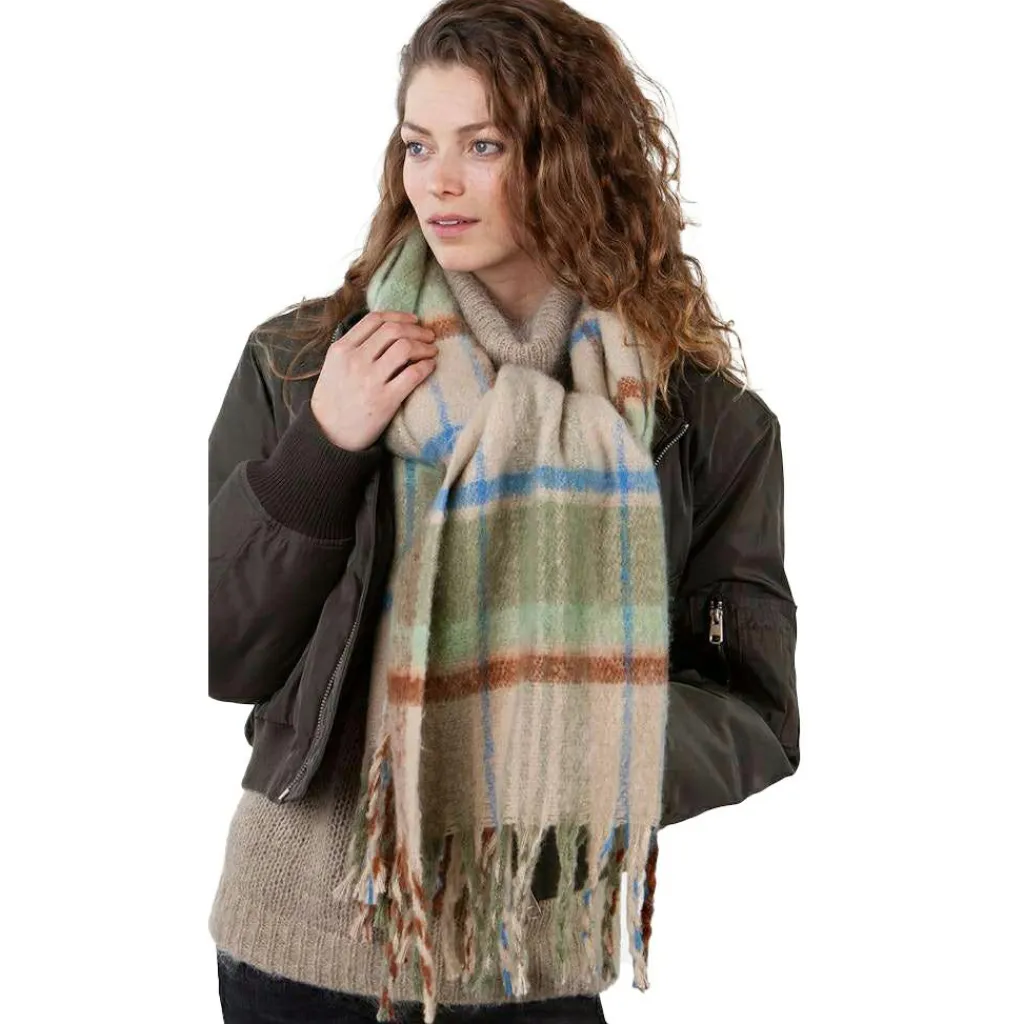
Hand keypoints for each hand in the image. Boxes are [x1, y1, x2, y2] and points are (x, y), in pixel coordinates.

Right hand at [310, 310, 437, 450]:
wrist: (328, 435)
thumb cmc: (334, 399)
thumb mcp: (333, 366)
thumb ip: (354, 346)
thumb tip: (385, 329)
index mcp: (341, 349)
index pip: (375, 319)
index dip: (399, 316)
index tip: (413, 320)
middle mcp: (355, 360)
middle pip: (393, 330)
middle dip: (416, 330)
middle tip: (428, 335)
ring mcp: (370, 380)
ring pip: (405, 348)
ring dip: (424, 346)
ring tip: (432, 351)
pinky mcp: (385, 400)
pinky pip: (413, 374)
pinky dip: (426, 366)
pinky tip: (430, 366)